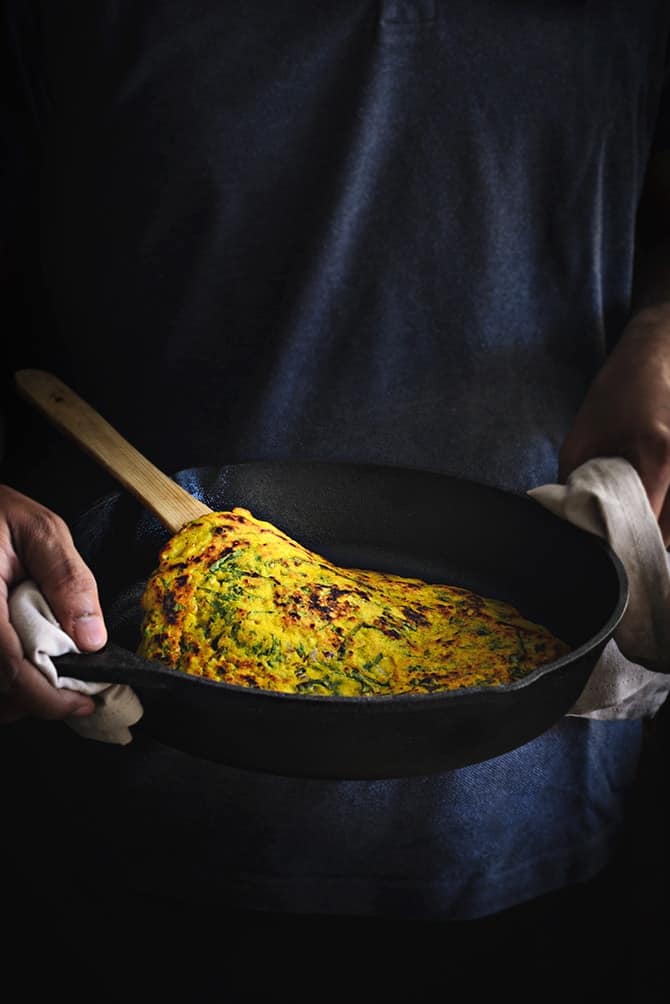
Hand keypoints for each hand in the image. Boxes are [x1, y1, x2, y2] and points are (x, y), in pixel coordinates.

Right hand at [0, 485, 105, 722]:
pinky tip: (29, 666)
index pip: (10, 670)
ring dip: (18, 693)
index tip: (83, 703)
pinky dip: (7, 680)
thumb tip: (91, 639)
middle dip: (36, 699)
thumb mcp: (42, 532)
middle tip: (75, 691)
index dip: (47, 698)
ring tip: (53, 677)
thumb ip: (67, 581)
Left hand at [559, 306, 669, 541]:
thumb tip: (569, 518)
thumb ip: (575, 480)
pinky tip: (650, 507)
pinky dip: (667, 513)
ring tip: (632, 522)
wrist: (656, 354)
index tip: (603, 544)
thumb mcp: (583, 435)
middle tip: (615, 538)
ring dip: (659, 529)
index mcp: (659, 456)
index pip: (649, 523)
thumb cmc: (618, 391)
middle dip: (642, 539)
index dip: (624, 540)